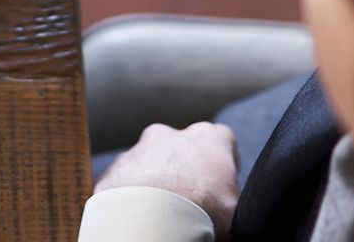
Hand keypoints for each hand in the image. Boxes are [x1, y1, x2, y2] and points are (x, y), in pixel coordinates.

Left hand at [93, 123, 239, 238]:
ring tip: (162, 211)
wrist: (151, 218)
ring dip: (158, 181)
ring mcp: (141, 148)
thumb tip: (231, 211)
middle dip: (186, 170)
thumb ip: (233, 200)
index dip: (223, 163)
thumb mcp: (236, 210)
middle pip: (184, 149)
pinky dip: (134, 193)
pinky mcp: (117, 167)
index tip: (221, 185)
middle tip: (190, 200)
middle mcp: (173, 134)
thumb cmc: (202, 211)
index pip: (223, 140)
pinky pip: (129, 179)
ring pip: (153, 162)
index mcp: (208, 138)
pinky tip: (141, 213)